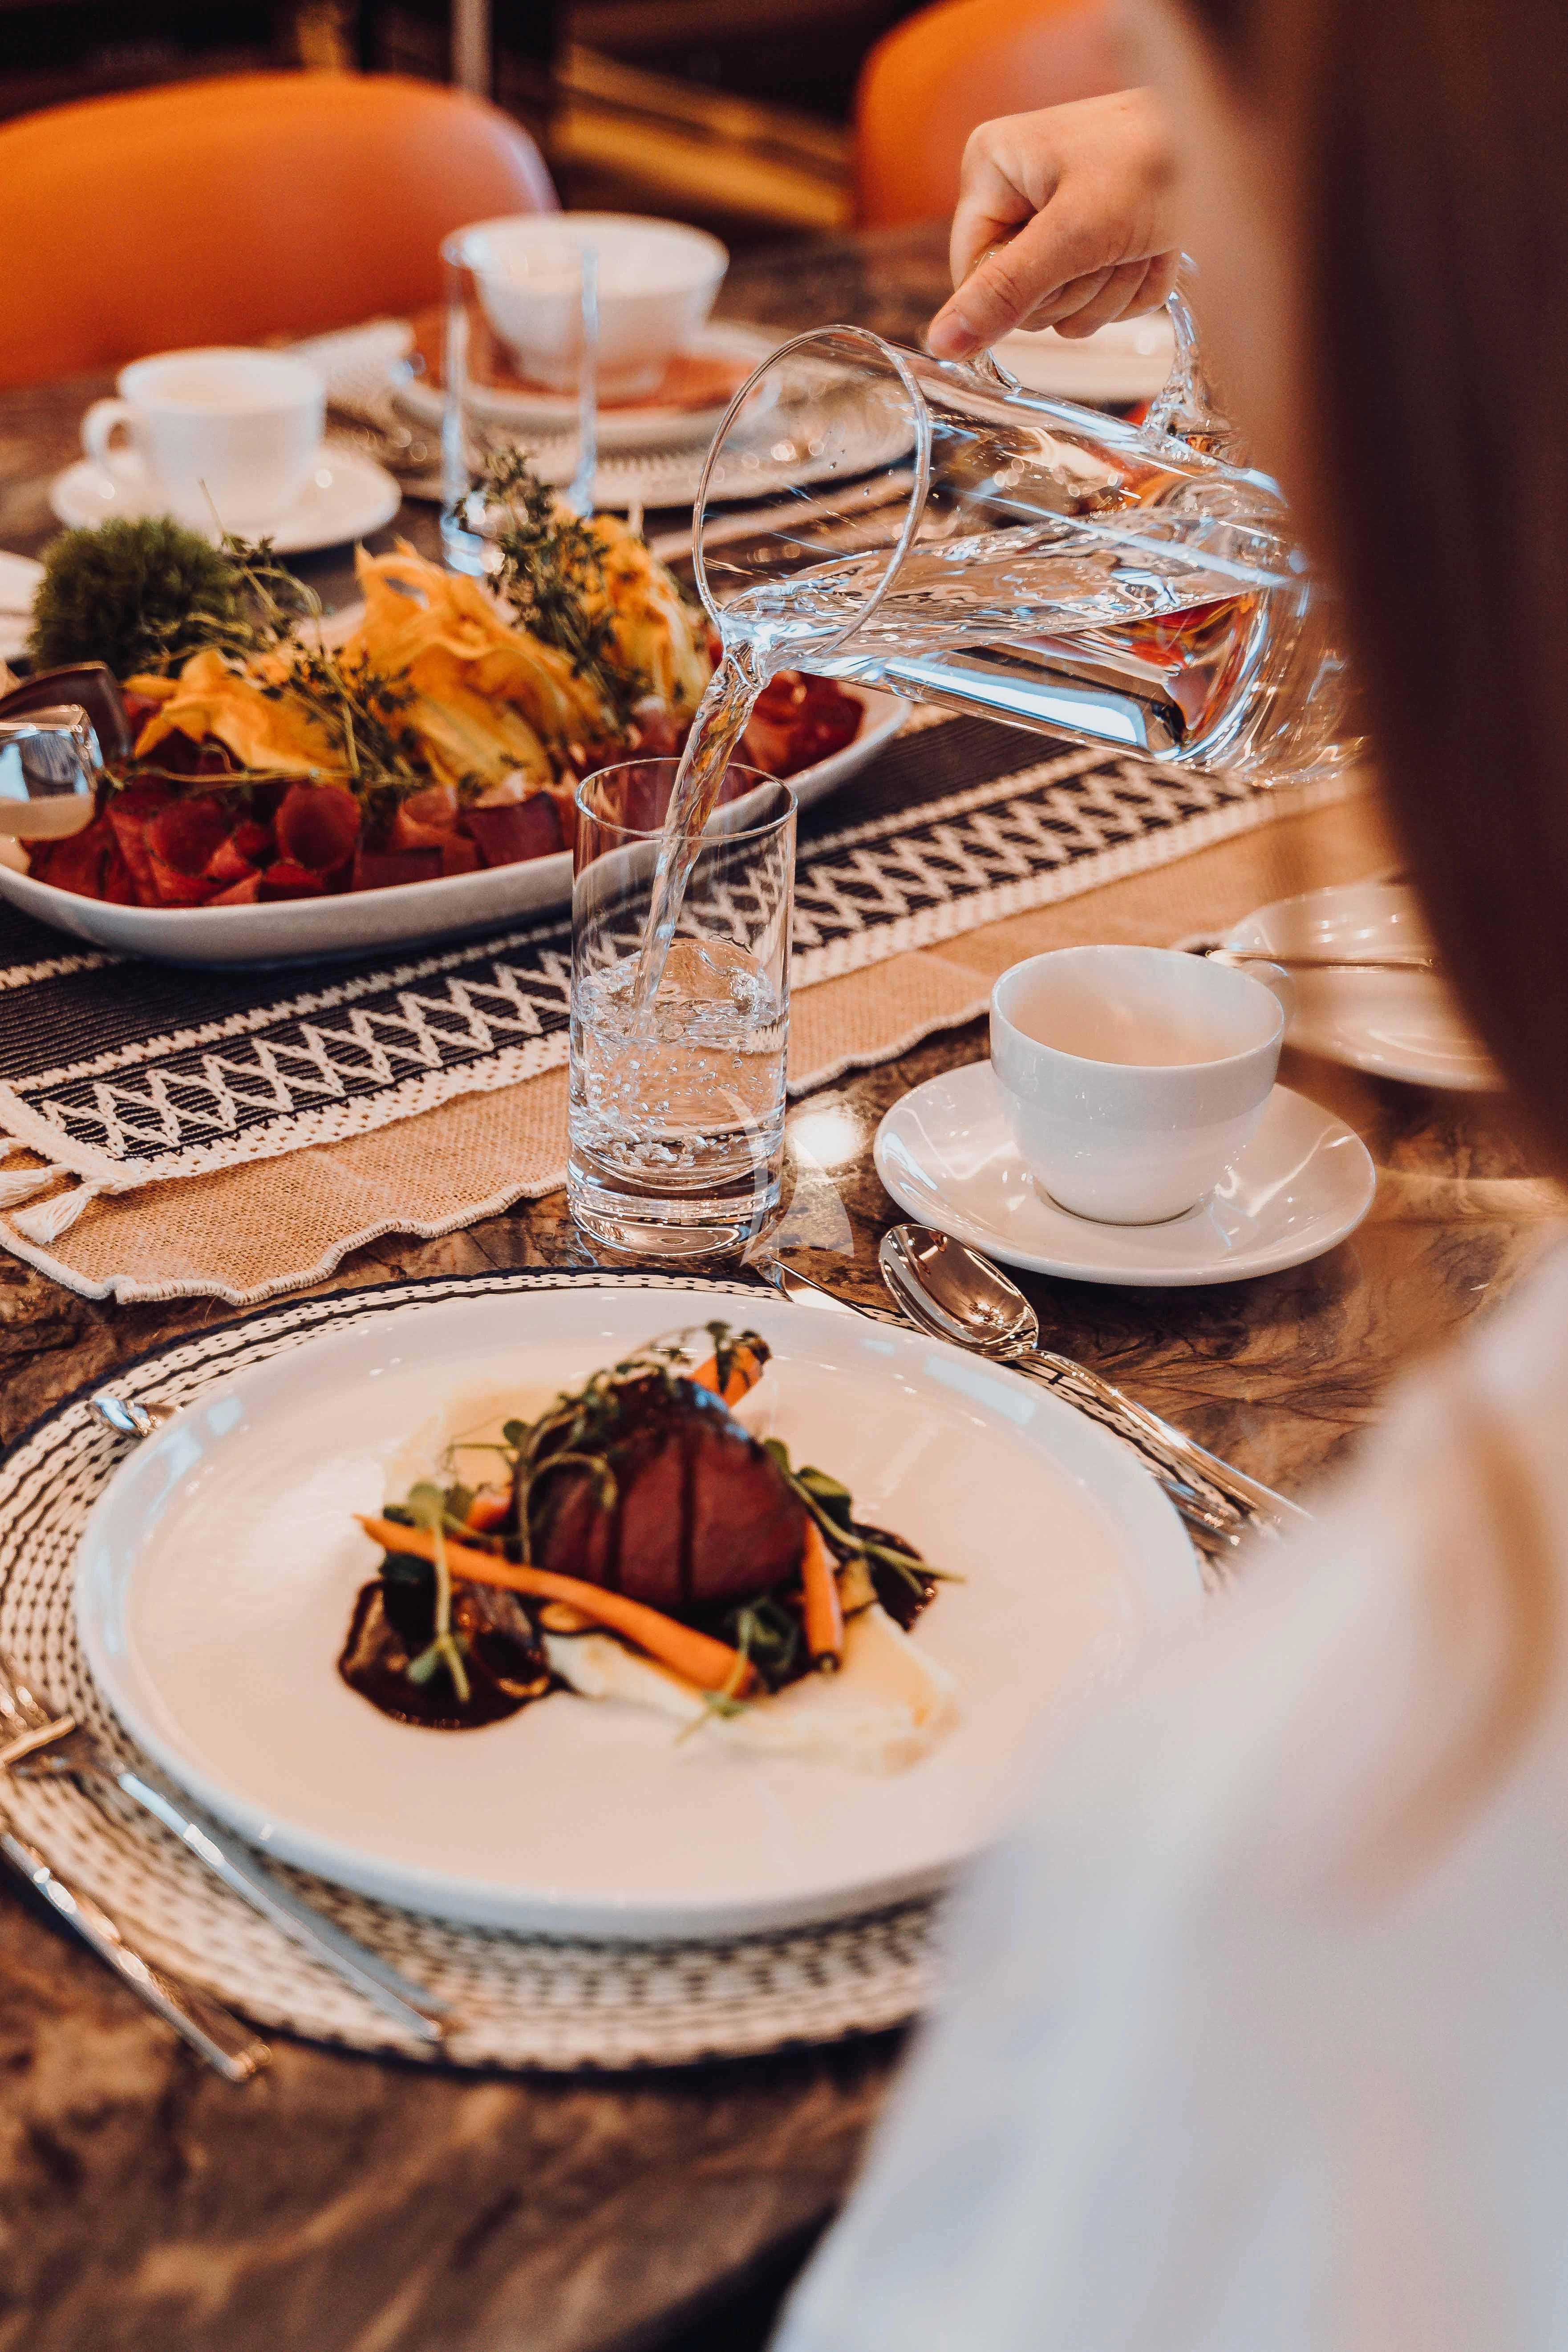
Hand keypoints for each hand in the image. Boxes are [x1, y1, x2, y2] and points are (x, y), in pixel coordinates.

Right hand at [927, 90, 1181, 359]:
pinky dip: (1137, 285)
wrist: (1232, 144)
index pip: (972, 277)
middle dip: (1077, 285)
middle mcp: (1019, 194)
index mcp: (992, 170)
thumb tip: (942, 342)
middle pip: (1021, 300)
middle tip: (1113, 241)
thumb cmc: (1158, 160)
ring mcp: (1060, 221)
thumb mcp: (1075, 233)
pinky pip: (1104, 304)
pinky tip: (1154, 245)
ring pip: (1066, 310)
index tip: (1066, 260)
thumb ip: (1006, 292)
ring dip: (1113, 287)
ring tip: (1139, 238)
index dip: (1020, 291)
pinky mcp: (1100, 242)